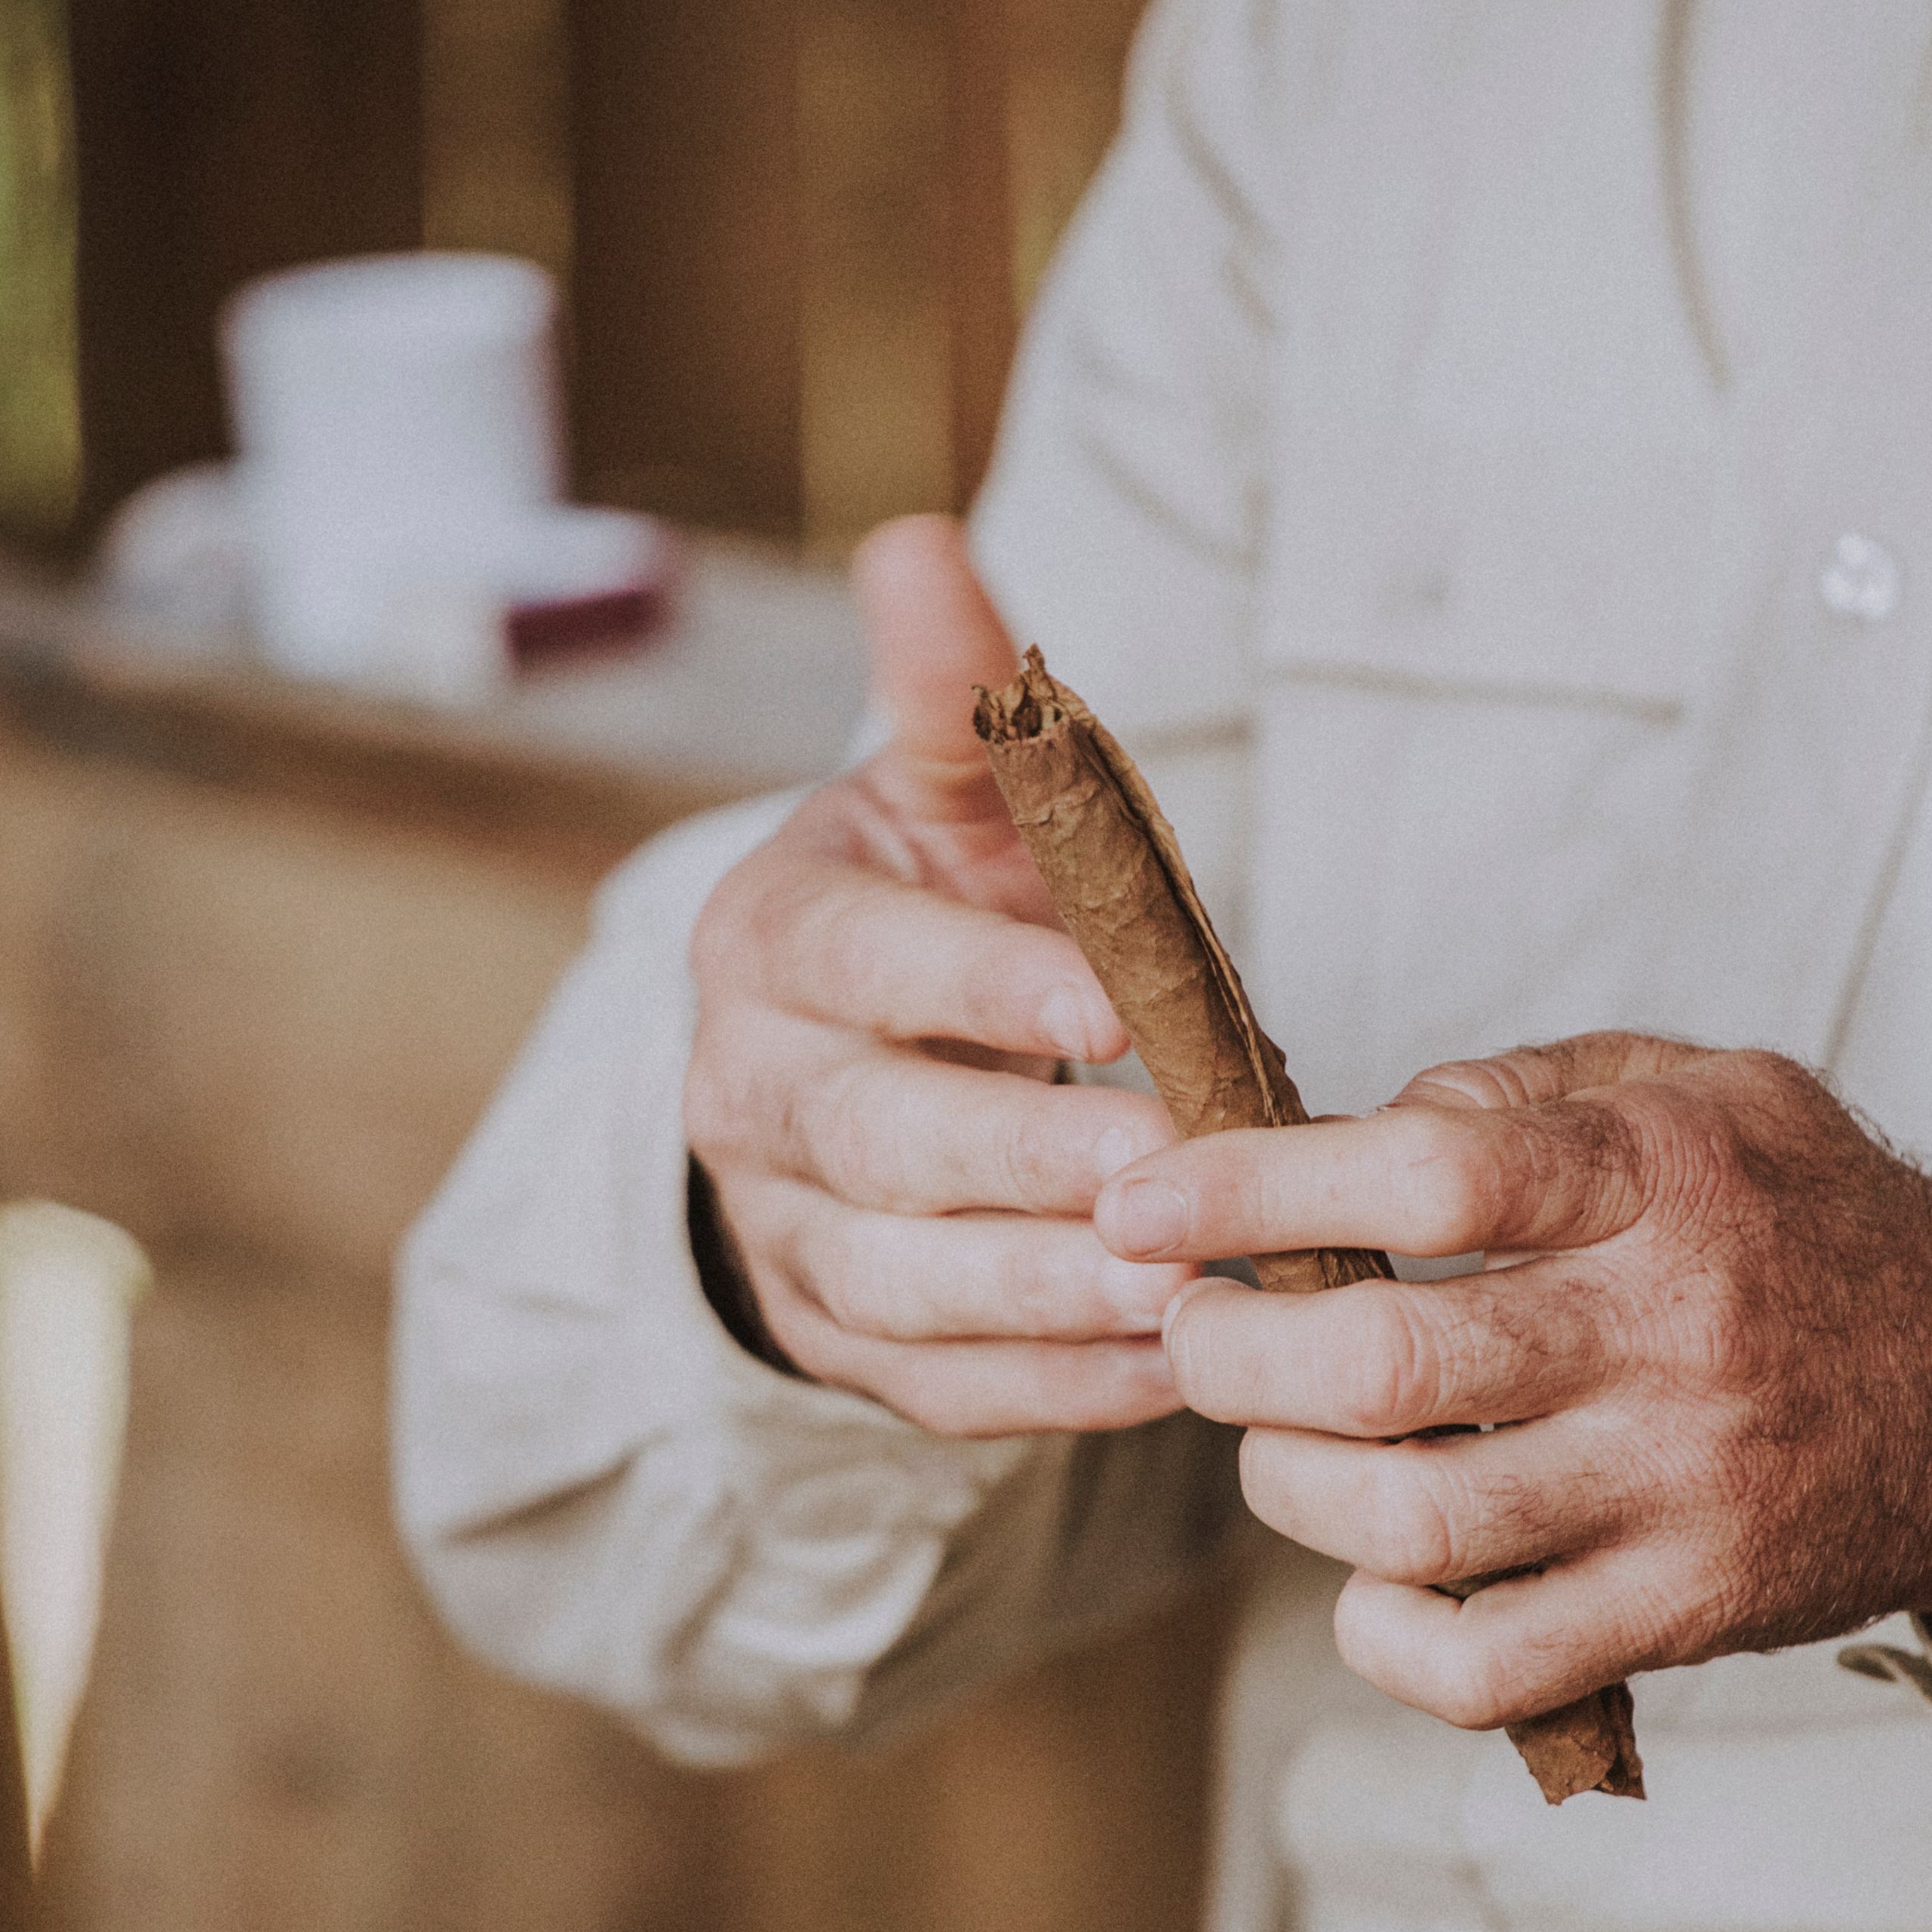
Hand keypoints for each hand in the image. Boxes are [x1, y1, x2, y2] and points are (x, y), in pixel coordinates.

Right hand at [684, 517, 1193, 1434]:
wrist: (864, 1057)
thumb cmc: (944, 910)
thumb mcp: (949, 794)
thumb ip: (955, 691)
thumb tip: (921, 540)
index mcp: (769, 942)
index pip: (855, 967)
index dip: (979, 990)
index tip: (1113, 1011)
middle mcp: (747, 1092)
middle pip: (871, 1144)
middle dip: (1021, 1167)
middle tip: (1164, 1184)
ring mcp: (784, 1231)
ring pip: (896, 1285)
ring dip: (1042, 1299)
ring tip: (1183, 1300)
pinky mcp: (839, 1339)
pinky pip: (937, 1387)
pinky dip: (1054, 1391)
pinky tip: (1169, 1375)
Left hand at [1094, 1034, 1931, 1726]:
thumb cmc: (1812, 1225)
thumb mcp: (1700, 1090)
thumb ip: (1523, 1091)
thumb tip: (1342, 1131)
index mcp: (1661, 1179)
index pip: (1424, 1173)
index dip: (1249, 1187)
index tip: (1140, 1203)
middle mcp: (1669, 1336)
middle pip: (1383, 1363)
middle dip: (1231, 1353)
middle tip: (1193, 1330)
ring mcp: (1678, 1490)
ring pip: (1412, 1523)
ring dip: (1285, 1487)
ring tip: (1270, 1442)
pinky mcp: (1683, 1612)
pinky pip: (1488, 1666)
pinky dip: (1382, 1636)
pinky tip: (1367, 1579)